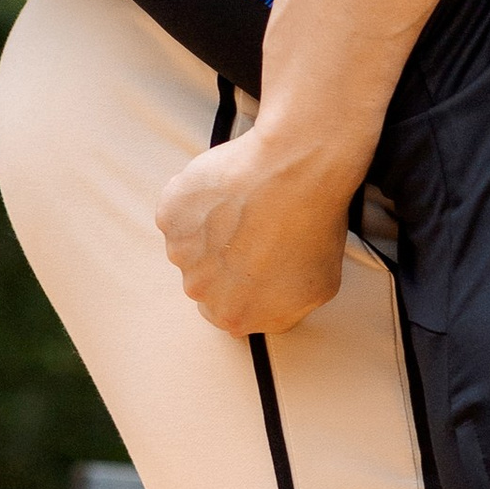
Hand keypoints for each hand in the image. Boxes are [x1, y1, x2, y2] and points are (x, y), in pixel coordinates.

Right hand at [157, 133, 350, 336]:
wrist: (296, 173)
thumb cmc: (311, 225)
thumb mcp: (316, 288)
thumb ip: (283, 309)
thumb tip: (272, 307)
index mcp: (234, 315)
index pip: (228, 312)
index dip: (244, 287)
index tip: (256, 268)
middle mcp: (201, 289)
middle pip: (207, 280)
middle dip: (227, 260)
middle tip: (256, 233)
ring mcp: (182, 250)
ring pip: (193, 244)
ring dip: (212, 229)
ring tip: (247, 208)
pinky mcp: (172, 213)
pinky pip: (181, 210)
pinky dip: (198, 201)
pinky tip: (229, 192)